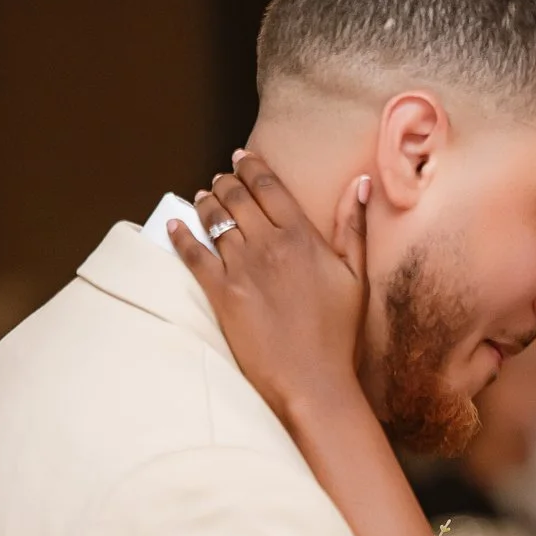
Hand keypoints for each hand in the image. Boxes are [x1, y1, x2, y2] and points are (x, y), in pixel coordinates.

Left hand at [167, 150, 370, 426]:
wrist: (312, 379)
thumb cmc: (339, 333)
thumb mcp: (356, 276)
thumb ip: (354, 227)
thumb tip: (361, 184)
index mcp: (302, 236)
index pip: (269, 185)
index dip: (252, 166)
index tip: (243, 157)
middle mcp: (269, 244)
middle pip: (237, 195)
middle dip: (226, 180)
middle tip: (221, 177)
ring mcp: (241, 267)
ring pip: (214, 218)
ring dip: (206, 201)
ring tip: (203, 196)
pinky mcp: (221, 292)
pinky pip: (193, 254)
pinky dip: (181, 235)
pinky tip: (175, 225)